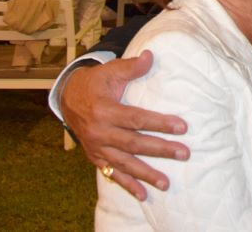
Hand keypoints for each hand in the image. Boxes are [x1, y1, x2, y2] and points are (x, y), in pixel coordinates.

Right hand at [61, 50, 189, 199]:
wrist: (68, 98)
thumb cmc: (95, 83)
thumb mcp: (110, 71)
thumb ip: (131, 66)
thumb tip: (150, 56)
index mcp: (104, 110)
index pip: (136, 119)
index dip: (159, 123)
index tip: (182, 127)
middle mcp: (100, 132)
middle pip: (134, 144)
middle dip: (160, 149)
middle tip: (183, 153)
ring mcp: (97, 148)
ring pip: (125, 163)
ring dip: (146, 174)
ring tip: (166, 183)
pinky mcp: (96, 157)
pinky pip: (112, 173)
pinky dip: (127, 185)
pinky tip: (143, 194)